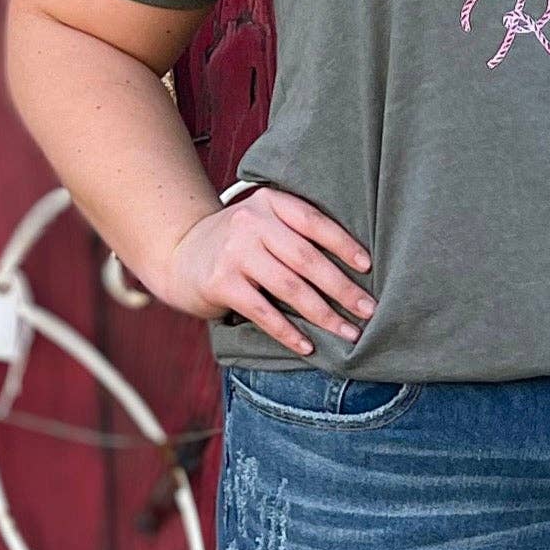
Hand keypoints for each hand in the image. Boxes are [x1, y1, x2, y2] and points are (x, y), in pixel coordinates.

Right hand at [160, 188, 374, 356]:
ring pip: (290, 287)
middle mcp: (251, 222)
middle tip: (369, 310)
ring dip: (324, 314)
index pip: (314, 222)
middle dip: (343, 288)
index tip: (368, 268)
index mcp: (270, 203)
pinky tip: (308, 346)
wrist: (180, 254)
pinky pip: (264, 312)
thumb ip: (296, 232)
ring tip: (348, 332)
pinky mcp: (221, 283)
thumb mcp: (263, 222)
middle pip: (307, 258)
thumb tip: (356, 266)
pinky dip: (289, 332)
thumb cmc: (237, 244)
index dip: (344, 245)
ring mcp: (234, 253)